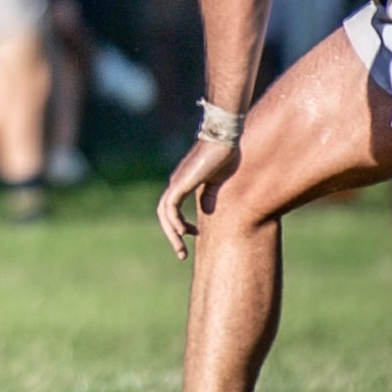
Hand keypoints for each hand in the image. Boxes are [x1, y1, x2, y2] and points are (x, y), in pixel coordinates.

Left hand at [155, 137, 236, 259]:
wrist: (224, 138)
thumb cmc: (226, 156)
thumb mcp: (218, 182)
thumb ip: (211, 195)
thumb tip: (208, 210)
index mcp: (183, 182)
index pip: (172, 208)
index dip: (178, 224)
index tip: (192, 235)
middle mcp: (176, 183)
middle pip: (165, 213)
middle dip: (172, 235)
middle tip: (182, 253)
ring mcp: (177, 182)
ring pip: (165, 213)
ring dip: (171, 233)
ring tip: (181, 249)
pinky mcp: (181, 183)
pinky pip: (170, 207)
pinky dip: (174, 221)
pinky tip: (184, 232)